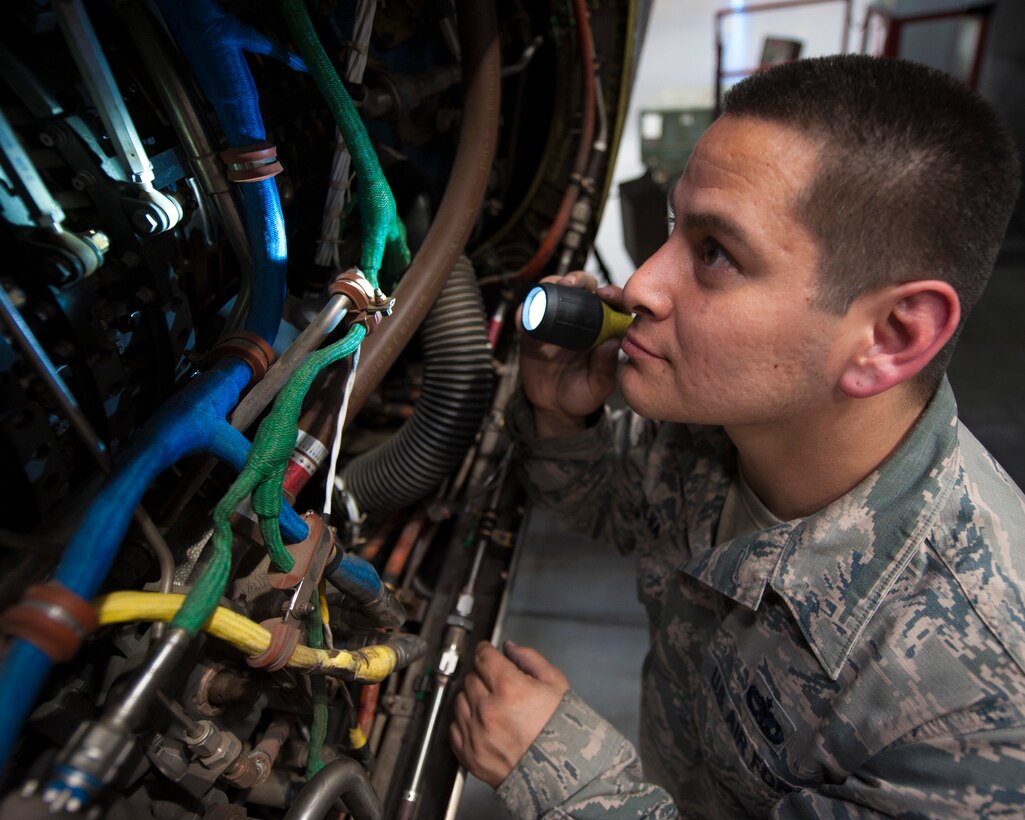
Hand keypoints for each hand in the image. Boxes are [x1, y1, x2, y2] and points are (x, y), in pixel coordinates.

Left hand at [450, 640, 569, 788]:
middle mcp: (487, 709)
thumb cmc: (562, 732)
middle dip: (483, 676)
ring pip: (460, 700)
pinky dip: (465, 722)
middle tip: (497, 684)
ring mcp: (475, 733)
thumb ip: (530, 659)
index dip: (486, 650)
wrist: (561, 775)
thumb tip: (509, 648)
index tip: (487, 652)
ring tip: (492, 706)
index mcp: (509, 688)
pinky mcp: (469, 754)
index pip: (483, 657)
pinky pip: (454, 727)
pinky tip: (482, 723)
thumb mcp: (556, 685)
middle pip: (471, 677)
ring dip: (472, 698)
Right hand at [518, 272, 623, 436]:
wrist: (553, 407)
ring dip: (555, 284)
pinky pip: (528, 313)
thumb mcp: (597, 385)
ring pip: (555, 292)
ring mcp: (556, 322)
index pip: (613, 303)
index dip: (613, 293)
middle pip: (584, 288)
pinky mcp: (533, 329)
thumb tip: (613, 344)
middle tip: (575, 283)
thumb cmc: (581, 394)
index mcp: (605, 329)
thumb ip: (604, 367)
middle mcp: (582, 320)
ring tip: (555, 287)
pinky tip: (529, 313)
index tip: (607, 294)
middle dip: (581, 280)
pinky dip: (526, 308)